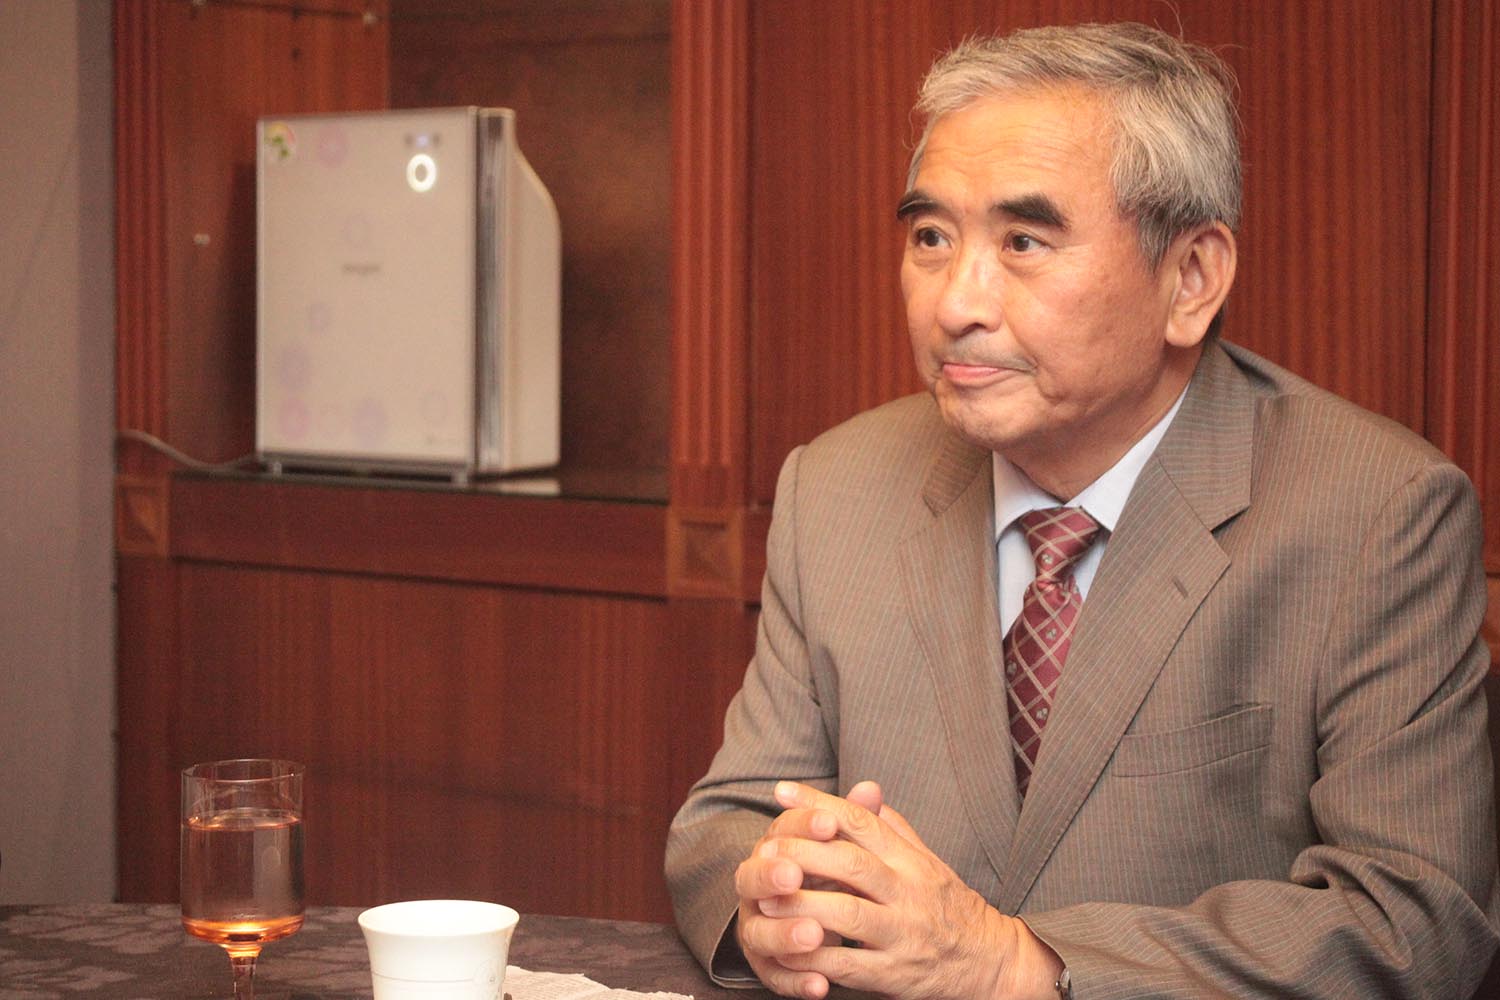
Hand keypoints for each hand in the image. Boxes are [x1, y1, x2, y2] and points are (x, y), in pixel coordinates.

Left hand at [737, 781, 1061, 999]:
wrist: (993, 962)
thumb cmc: (951, 906)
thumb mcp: (929, 862)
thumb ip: (895, 828)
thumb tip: (864, 791)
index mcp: (912, 861)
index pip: (863, 823)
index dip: (820, 804)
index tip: (781, 792)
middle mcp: (909, 893)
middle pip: (851, 865)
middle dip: (803, 855)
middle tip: (764, 849)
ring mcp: (903, 935)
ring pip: (847, 915)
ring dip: (801, 907)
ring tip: (764, 901)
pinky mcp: (896, 974)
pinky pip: (849, 966)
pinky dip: (814, 959)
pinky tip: (785, 951)